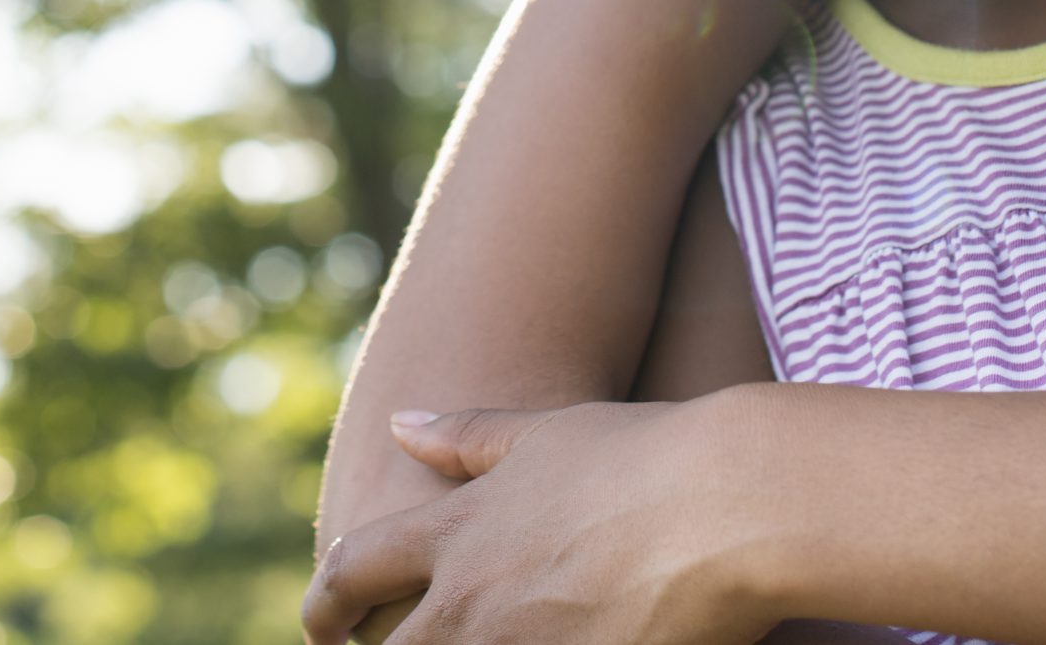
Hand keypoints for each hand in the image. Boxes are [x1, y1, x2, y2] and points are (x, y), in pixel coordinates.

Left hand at [301, 395, 793, 644]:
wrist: (725, 504)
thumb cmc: (642, 456)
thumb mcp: (543, 435)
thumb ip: (467, 436)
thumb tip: (401, 422)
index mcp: (455, 533)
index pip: (353, 570)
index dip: (325, 601)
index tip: (320, 626)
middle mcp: (470, 601)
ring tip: (498, 641)